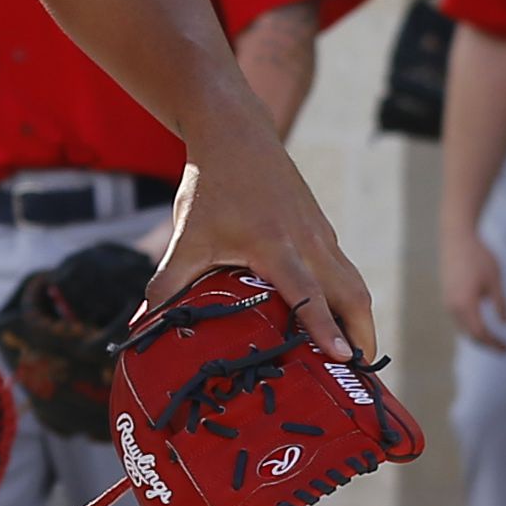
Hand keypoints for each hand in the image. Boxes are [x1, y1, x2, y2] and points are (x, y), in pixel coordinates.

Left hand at [150, 145, 377, 366]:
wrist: (235, 133)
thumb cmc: (211, 186)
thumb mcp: (187, 237)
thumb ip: (168, 283)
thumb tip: (143, 324)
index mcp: (275, 246)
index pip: (308, 295)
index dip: (326, 328)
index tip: (344, 358)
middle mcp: (307, 241)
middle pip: (350, 293)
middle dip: (362, 333)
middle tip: (362, 372)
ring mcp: (319, 233)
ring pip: (353, 281)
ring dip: (361, 317)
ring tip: (359, 353)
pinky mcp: (321, 227)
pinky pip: (344, 268)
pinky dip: (349, 295)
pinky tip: (341, 317)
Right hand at [440, 222, 505, 354]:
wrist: (457, 239)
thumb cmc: (479, 257)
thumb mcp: (495, 280)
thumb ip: (501, 303)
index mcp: (465, 304)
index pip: (480, 334)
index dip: (494, 344)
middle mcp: (453, 307)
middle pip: (470, 335)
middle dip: (487, 344)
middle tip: (504, 349)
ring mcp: (447, 302)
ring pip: (463, 328)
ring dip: (478, 336)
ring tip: (495, 340)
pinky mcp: (447, 296)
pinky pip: (459, 319)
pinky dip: (471, 326)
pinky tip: (482, 324)